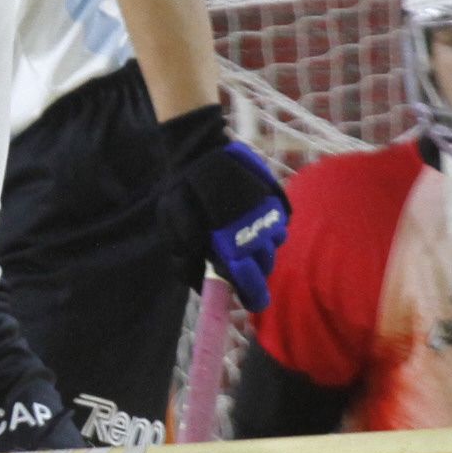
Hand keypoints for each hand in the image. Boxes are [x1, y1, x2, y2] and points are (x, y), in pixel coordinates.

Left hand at [159, 106, 289, 308]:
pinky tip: (253, 223)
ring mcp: (268, 213)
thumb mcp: (172, 223)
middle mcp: (254, 229)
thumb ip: (185, 256)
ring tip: (246, 243)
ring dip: (262, 250)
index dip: (252, 293)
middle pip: (264, 265)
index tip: (253, 304)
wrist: (201, 149)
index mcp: (228, 240)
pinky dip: (269, 229)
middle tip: (245, 272)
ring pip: (274, 245)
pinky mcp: (276, 199)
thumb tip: (202, 283)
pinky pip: (280, 224)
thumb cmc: (182, 189)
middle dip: (256, 273)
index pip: (246, 277)